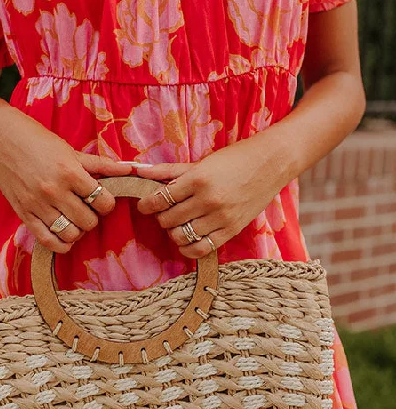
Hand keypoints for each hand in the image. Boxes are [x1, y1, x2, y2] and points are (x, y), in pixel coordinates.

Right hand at [0, 107, 131, 252]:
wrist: (0, 137)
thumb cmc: (38, 140)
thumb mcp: (71, 150)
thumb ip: (100, 164)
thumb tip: (130, 169)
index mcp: (70, 172)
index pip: (103, 201)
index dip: (107, 202)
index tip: (101, 197)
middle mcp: (54, 191)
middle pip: (89, 222)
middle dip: (93, 217)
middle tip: (87, 207)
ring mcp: (37, 205)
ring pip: (70, 234)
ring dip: (78, 230)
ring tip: (75, 219)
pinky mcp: (24, 214)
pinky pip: (47, 241)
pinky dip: (61, 244)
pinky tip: (65, 234)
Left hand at [136, 135, 289, 257]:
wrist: (270, 163)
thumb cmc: (233, 160)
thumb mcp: (200, 162)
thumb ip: (168, 171)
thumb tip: (139, 172)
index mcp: (198, 179)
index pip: (160, 199)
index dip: (147, 205)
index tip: (146, 205)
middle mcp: (209, 200)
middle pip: (168, 219)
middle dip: (161, 217)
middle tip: (164, 211)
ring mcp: (221, 217)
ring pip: (182, 236)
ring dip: (173, 232)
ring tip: (177, 223)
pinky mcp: (232, 230)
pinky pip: (202, 249)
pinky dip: (188, 248)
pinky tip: (186, 240)